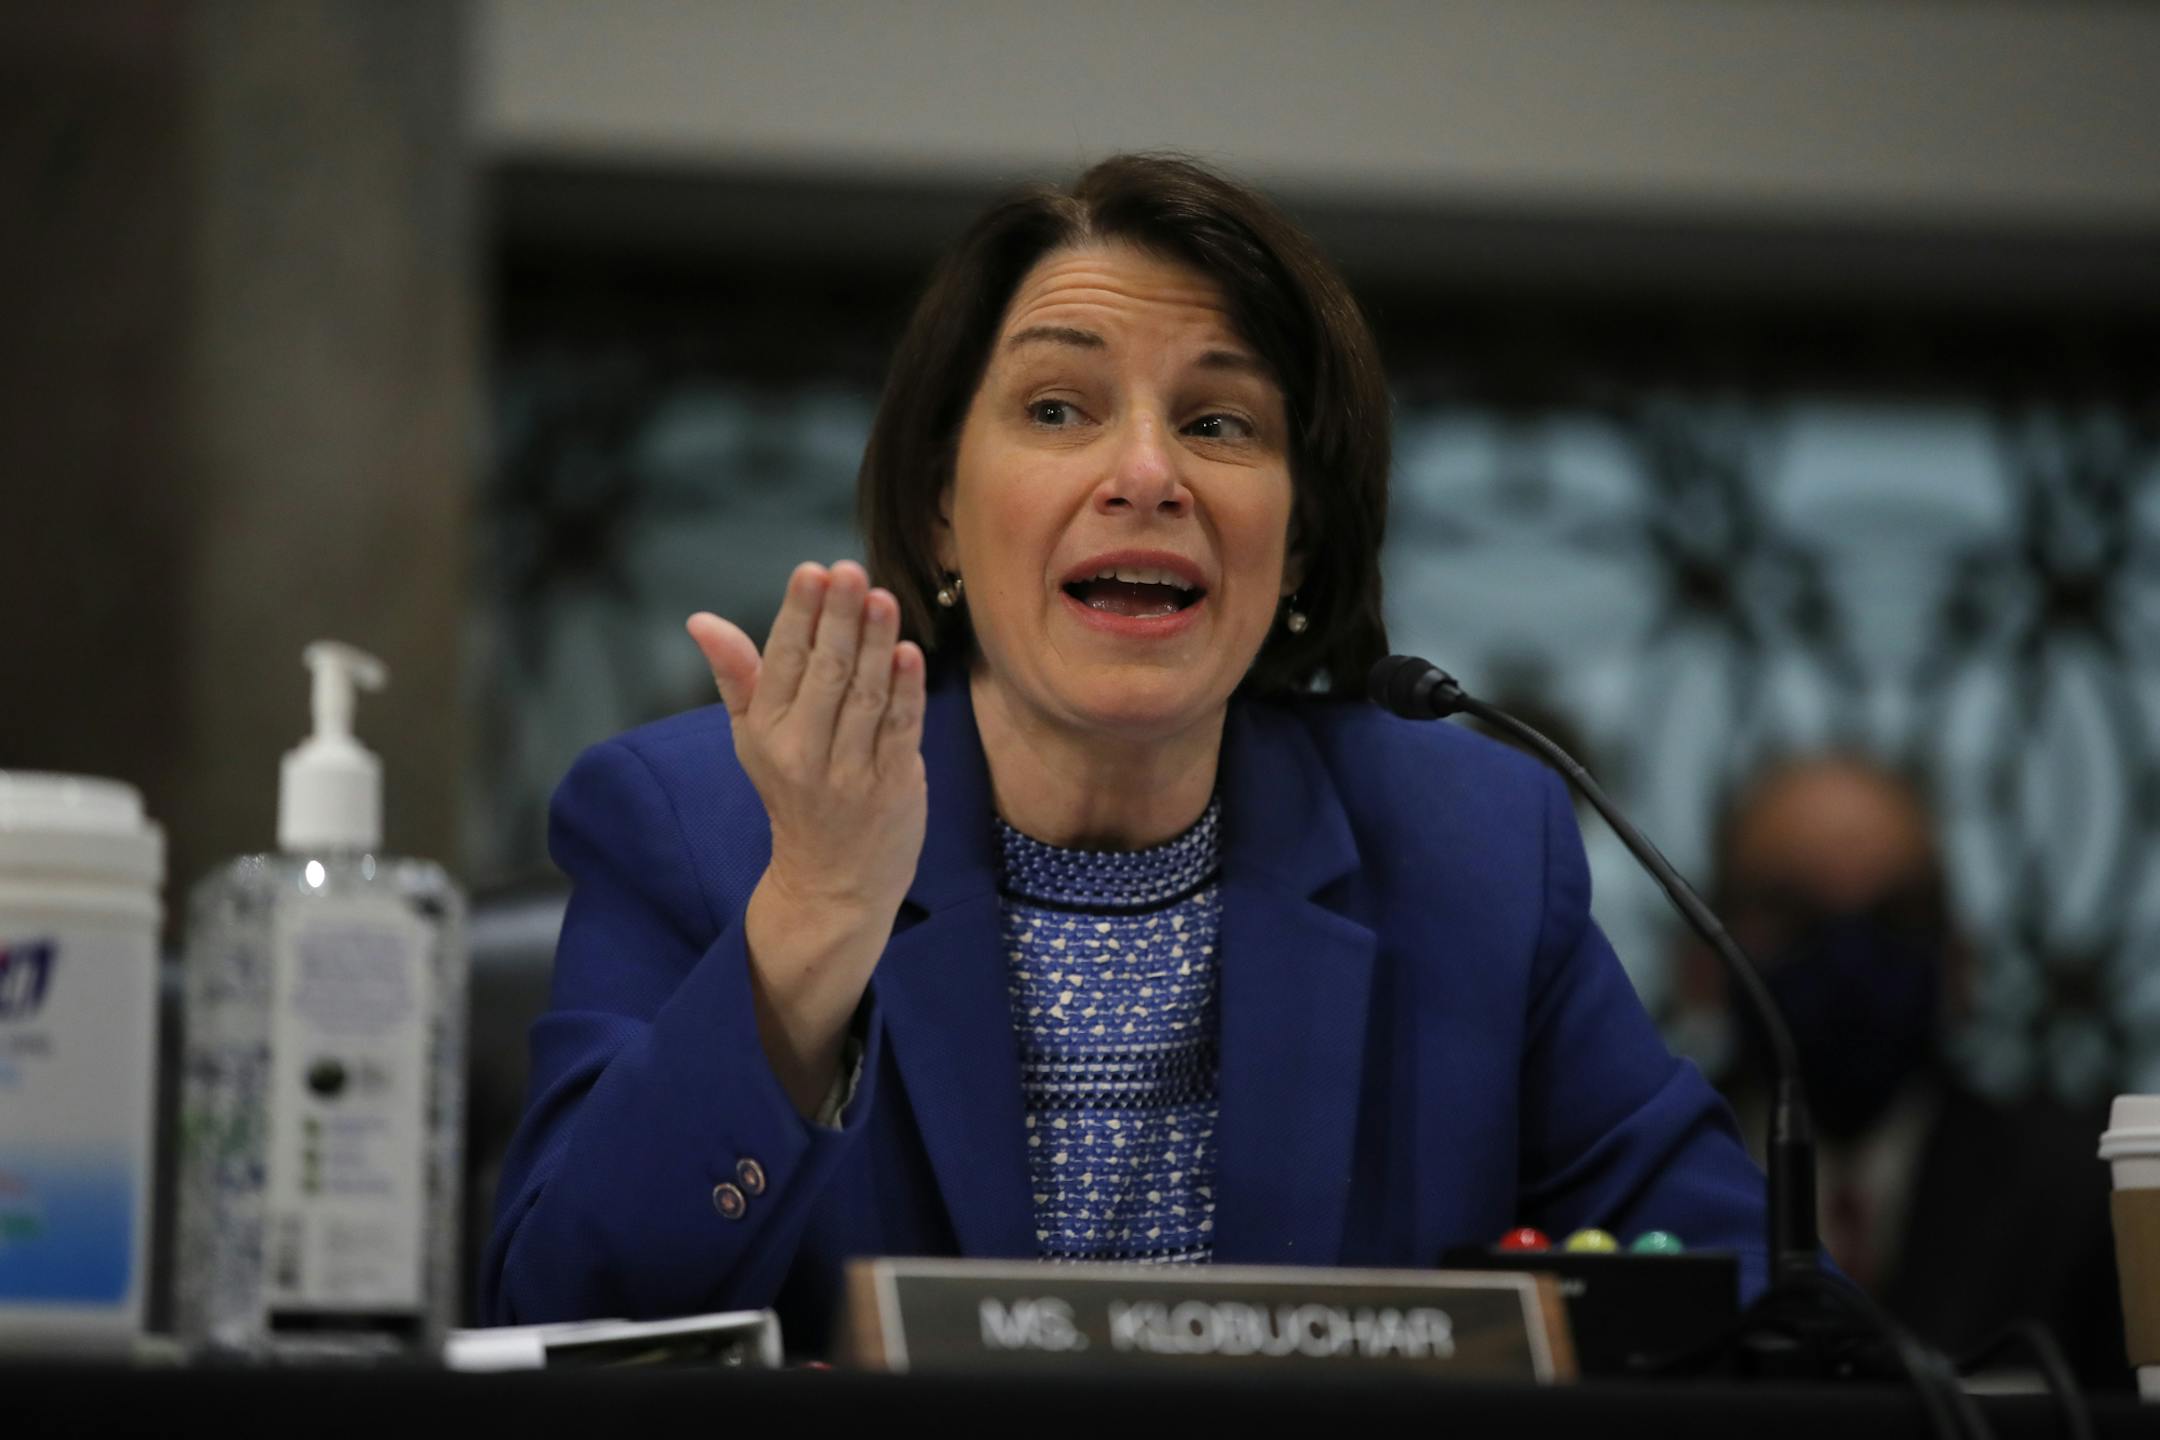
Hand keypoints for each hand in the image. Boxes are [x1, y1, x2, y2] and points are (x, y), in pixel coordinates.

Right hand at [687, 560, 927, 1115]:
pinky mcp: (894, 786)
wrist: (831, 883)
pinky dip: (905, 690)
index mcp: (767, 735)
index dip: (799, 615)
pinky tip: (909, 650)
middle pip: (825, 674)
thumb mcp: (753, 739)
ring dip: (875, 644)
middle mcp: (804, 755)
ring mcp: (851, 774)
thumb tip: (699, 620)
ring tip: (882, 596)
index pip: (782, 663)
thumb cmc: (792, 793)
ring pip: (864, 697)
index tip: (813, 570)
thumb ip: (737, 675)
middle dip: (839, 619)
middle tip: (851, 569)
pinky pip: (899, 730)